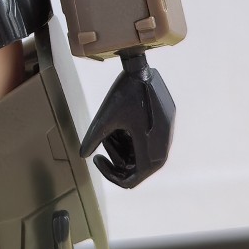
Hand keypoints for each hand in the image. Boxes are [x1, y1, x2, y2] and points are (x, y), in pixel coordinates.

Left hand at [80, 51, 174, 188]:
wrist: (142, 69)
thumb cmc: (124, 94)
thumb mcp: (105, 118)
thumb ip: (94, 139)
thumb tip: (83, 155)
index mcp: (150, 152)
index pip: (131, 180)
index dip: (111, 175)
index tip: (97, 159)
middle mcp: (162, 149)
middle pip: (135, 167)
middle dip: (116, 156)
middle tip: (102, 139)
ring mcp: (166, 137)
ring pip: (141, 154)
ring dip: (123, 146)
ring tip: (110, 129)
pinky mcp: (165, 125)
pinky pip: (148, 141)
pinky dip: (132, 138)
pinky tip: (121, 123)